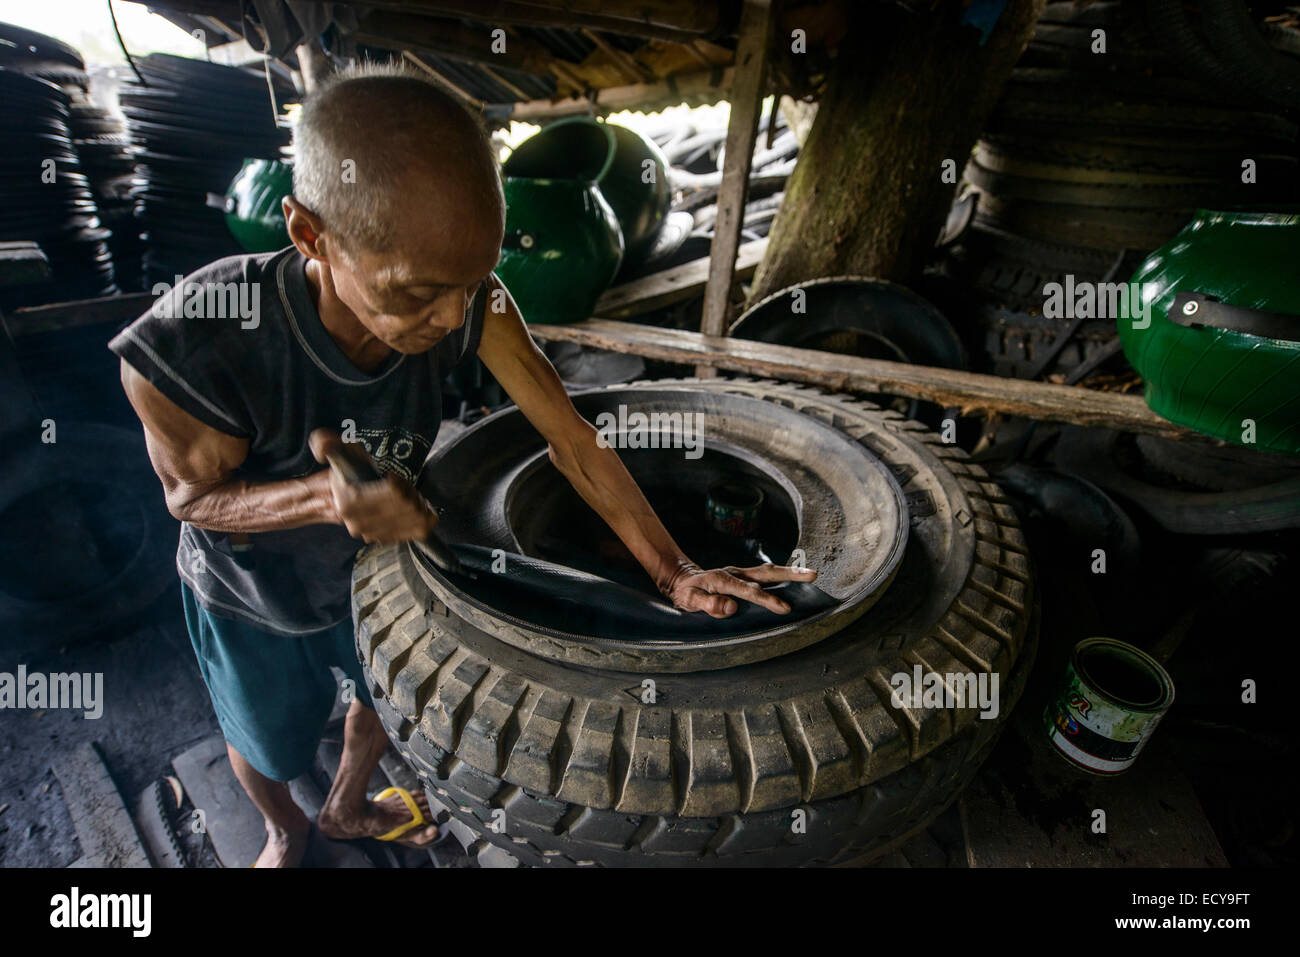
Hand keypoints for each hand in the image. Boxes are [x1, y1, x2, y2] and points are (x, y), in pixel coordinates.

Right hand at [310, 428, 438, 544]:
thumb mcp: (338, 451)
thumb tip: (323, 447)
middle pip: (408, 508)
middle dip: (412, 494)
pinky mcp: (383, 539)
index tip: (393, 476)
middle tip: (405, 486)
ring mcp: (372, 533)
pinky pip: (417, 532)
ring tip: (408, 497)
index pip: (394, 494)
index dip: (401, 483)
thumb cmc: (345, 474)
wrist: (332, 499)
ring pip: (415, 520)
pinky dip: (422, 518)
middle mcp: (360, 522)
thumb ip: (326, 443)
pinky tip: (412, 509)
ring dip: (418, 506)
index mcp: (351, 501)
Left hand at [662, 561, 817, 617]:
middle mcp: (735, 573)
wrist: (681, 579)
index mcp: (722, 580)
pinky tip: (794, 579)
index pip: (748, 591)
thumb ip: (709, 605)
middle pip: (765, 573)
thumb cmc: (686, 593)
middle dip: (790, 574)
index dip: (766, 599)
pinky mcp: (744, 575)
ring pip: (768, 571)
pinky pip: (764, 575)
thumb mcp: (690, 601)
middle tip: (812, 575)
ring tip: (811, 575)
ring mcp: (740, 573)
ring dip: (790, 572)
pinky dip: (781, 575)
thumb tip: (731, 608)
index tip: (783, 608)